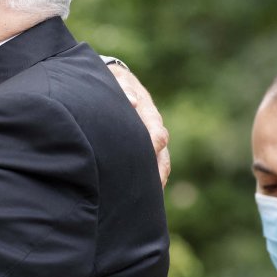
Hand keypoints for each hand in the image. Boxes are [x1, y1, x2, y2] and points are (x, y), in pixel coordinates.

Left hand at [107, 63, 170, 186]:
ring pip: (161, 159)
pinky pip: (153, 163)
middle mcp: (153, 125)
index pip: (156, 129)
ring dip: (158, 176)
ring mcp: (151, 135)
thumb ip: (124, 88)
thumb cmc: (114, 82)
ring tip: (153, 195)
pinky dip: (152, 177)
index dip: (154, 142)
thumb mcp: (118, 80)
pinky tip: (147, 193)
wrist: (117, 80)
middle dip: (159, 167)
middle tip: (154, 185)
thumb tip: (132, 101)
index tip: (152, 152)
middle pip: (162, 149)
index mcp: (147, 110)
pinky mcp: (145, 145)